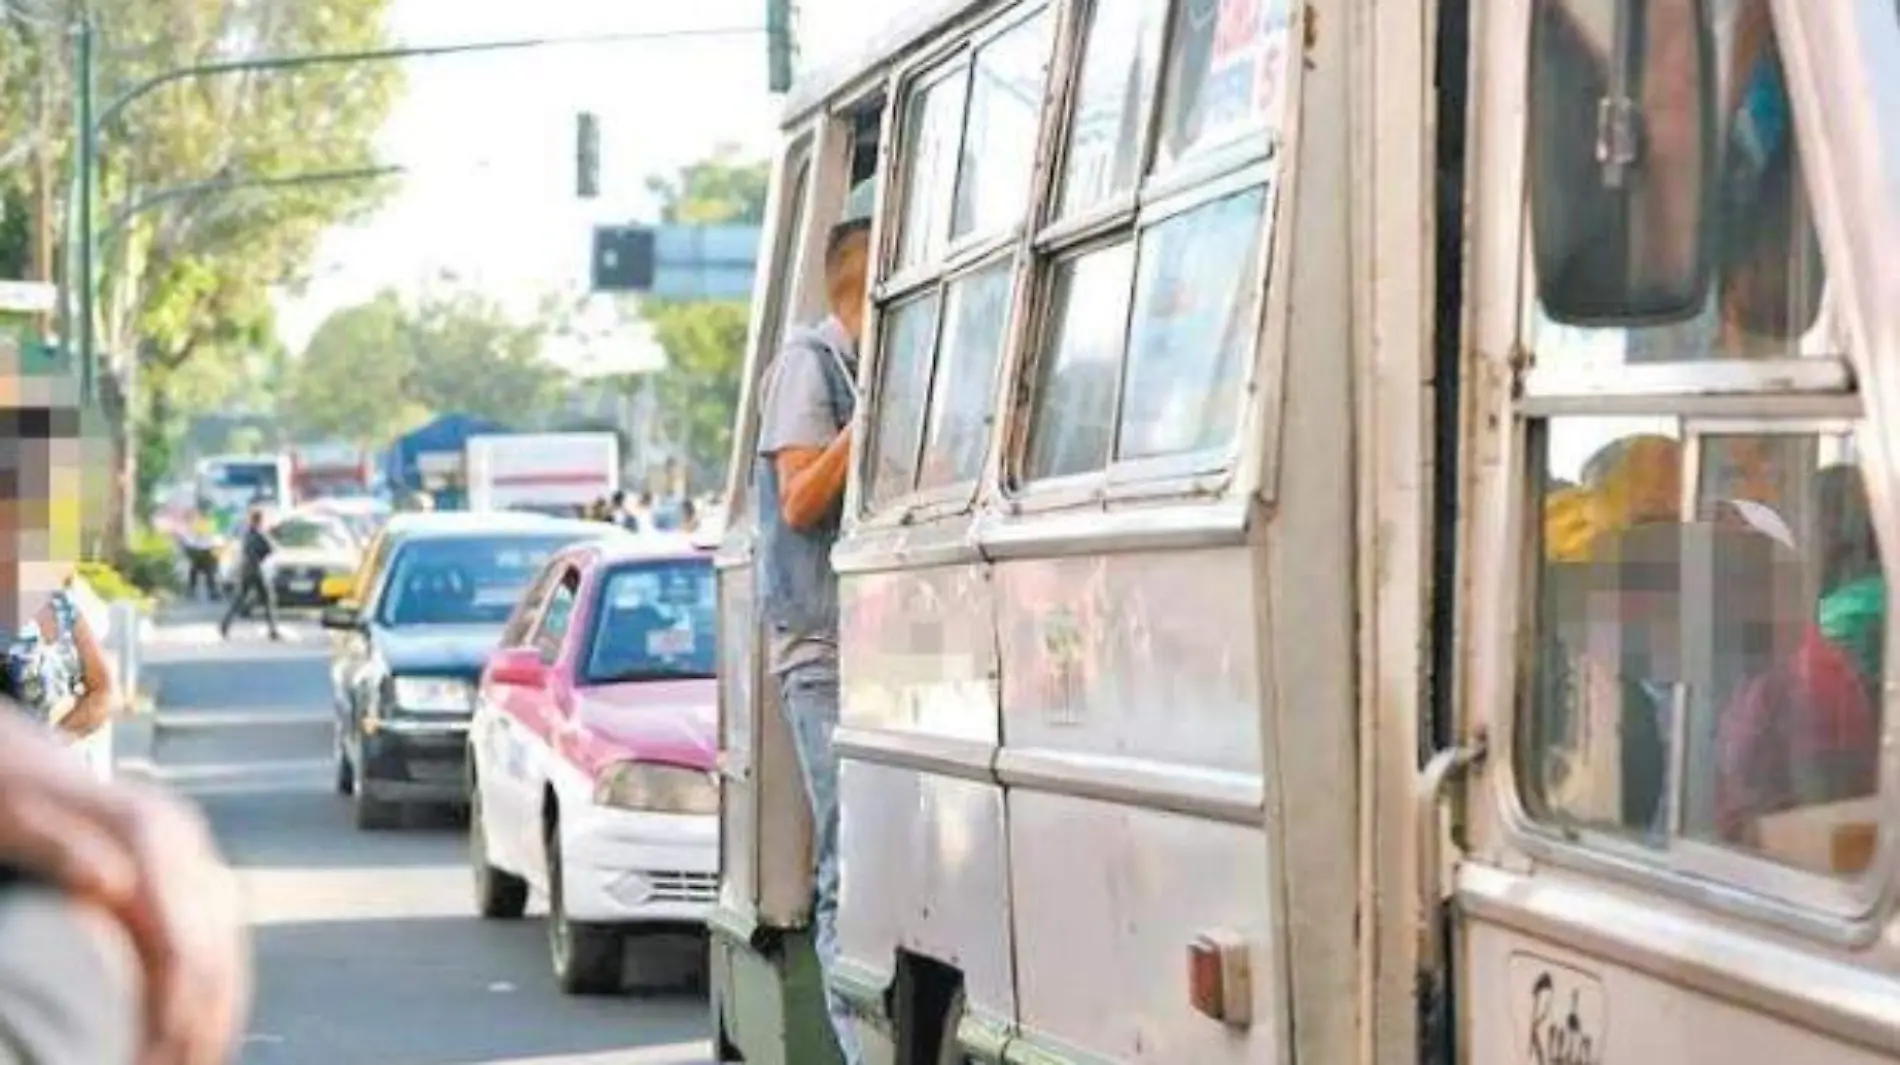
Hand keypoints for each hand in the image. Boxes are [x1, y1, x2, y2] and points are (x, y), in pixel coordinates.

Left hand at [0, 714, 249, 1064]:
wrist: (17, 760)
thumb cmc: (8, 792)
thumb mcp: (21, 814)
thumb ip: (63, 844)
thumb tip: (112, 884)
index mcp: (154, 834)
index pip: (185, 942)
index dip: (174, 1012)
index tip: (150, 1060)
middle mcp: (187, 849)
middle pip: (217, 956)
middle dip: (200, 1029)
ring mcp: (194, 862)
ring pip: (229, 954)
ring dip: (217, 1020)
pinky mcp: (189, 878)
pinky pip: (221, 946)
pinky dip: (219, 995)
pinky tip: (208, 1033)